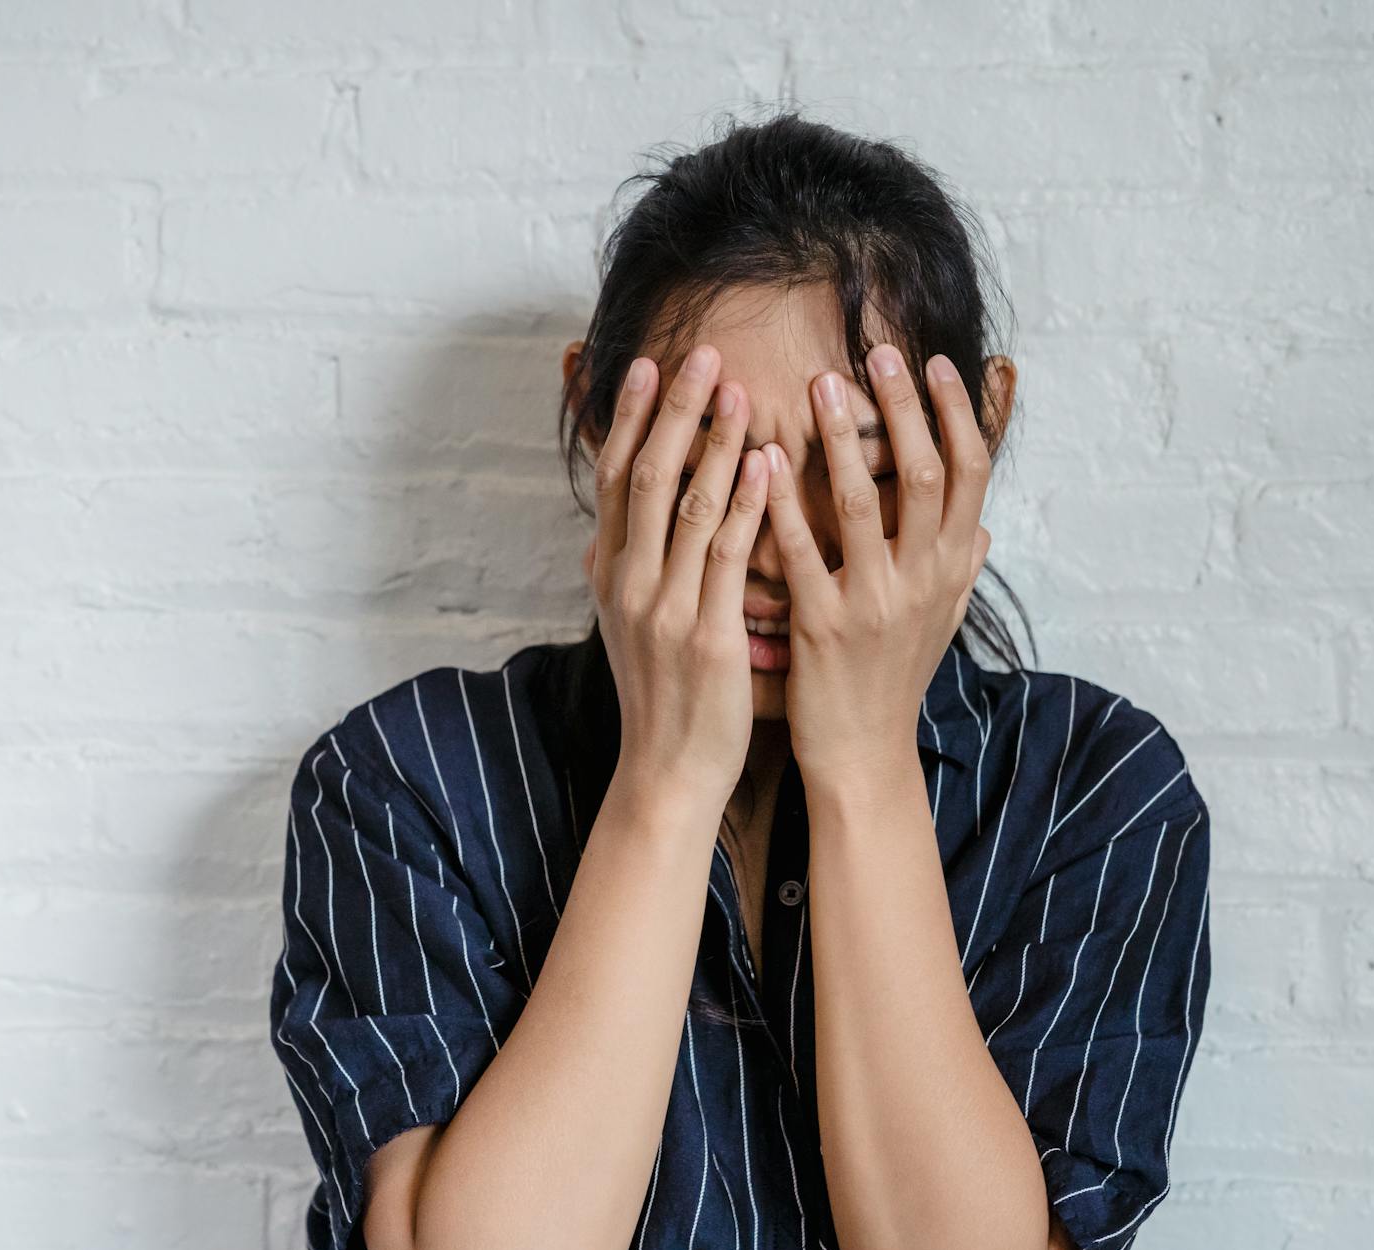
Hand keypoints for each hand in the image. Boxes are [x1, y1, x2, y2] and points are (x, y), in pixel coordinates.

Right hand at [585, 344, 772, 815]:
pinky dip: (744, 505)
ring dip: (712, 441)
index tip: (646, 364)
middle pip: (646, 476)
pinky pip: (726, 557)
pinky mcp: (706, 636)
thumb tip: (609, 527)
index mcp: (610, 574)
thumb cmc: (661, 695)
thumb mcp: (628, 624)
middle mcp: (628, 582)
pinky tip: (764, 464)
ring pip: (686, 506)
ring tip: (736, 389)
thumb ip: (626, 570)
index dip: (628, 418)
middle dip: (671, 410)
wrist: (667, 772)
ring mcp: (664, 608)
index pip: (615, 478)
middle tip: (698, 352)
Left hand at [762, 344, 992, 779]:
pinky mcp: (821, 626)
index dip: (958, 414)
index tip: (936, 363)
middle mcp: (923, 580)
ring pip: (865, 503)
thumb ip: (961, 566)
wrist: (862, 753)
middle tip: (879, 351)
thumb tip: (985, 520)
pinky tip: (764, 458)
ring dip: (844, 437)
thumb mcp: (942, 620)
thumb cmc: (894, 678)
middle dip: (906, 406)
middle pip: (928, 474)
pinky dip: (784, 501)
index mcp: (950, 569)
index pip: (971, 474)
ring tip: (818, 383)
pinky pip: (802, 553)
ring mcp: (874, 603)